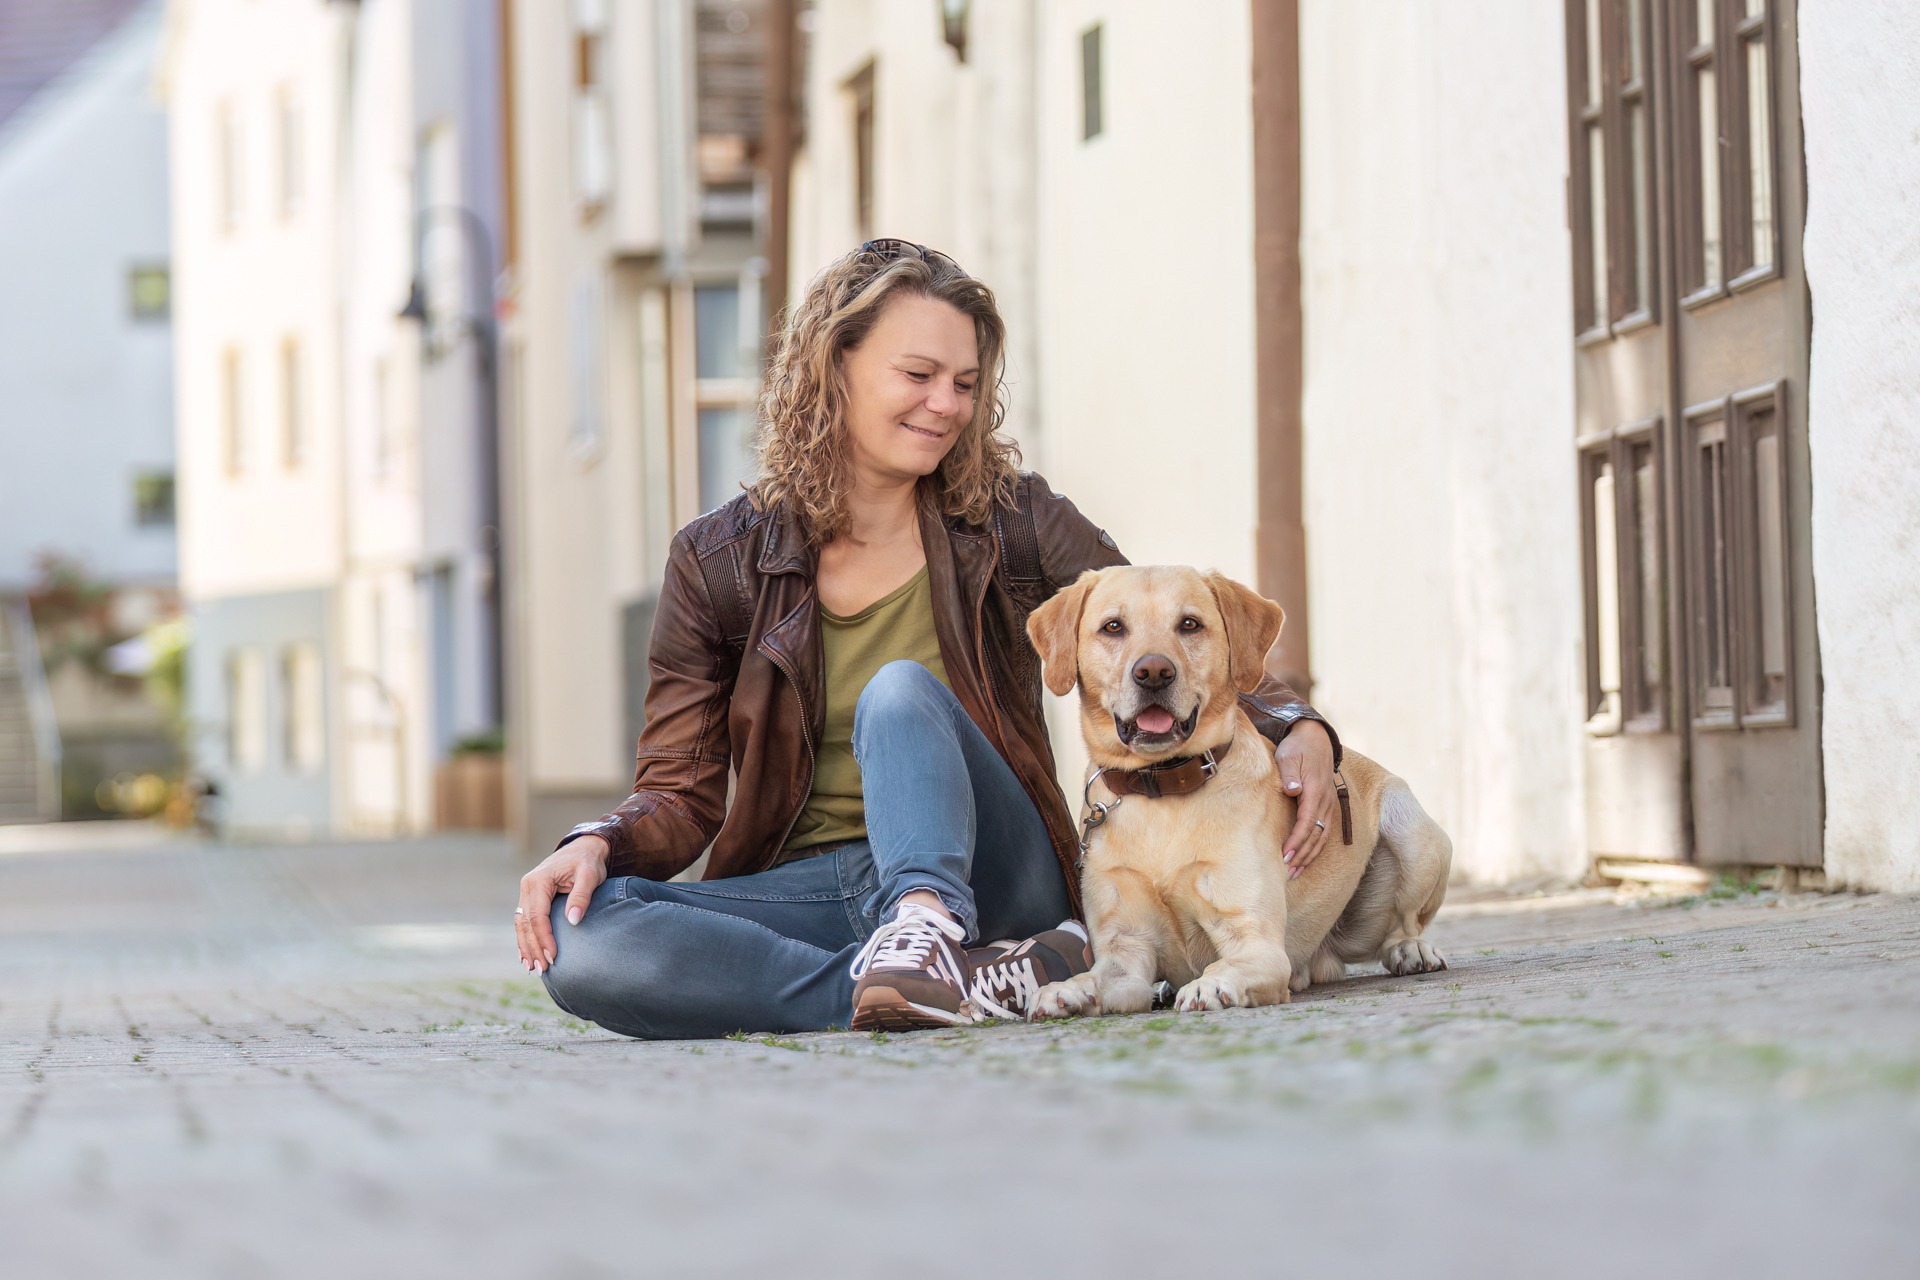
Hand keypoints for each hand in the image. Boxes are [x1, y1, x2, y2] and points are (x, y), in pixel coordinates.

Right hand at [515, 835, 609, 973]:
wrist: (583, 848)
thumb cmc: (588, 861)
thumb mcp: (590, 875)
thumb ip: (581, 896)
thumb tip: (573, 921)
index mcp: (539, 880)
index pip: (538, 915)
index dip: (544, 938)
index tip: (553, 956)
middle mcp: (527, 886)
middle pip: (526, 923)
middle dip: (534, 947)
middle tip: (543, 969)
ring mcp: (526, 892)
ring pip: (521, 924)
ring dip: (527, 947)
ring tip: (532, 968)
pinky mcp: (530, 898)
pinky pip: (524, 921)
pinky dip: (525, 939)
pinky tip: (527, 955)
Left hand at [1275, 721, 1335, 878]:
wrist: (1315, 737)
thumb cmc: (1297, 747)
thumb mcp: (1288, 756)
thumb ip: (1289, 774)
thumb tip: (1292, 791)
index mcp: (1314, 790)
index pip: (1307, 822)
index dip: (1297, 840)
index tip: (1285, 855)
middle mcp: (1324, 800)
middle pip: (1316, 834)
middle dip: (1302, 855)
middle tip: (1287, 872)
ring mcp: (1327, 804)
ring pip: (1322, 836)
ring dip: (1309, 856)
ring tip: (1295, 872)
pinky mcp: (1326, 806)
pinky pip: (1323, 832)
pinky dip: (1315, 848)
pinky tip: (1305, 859)